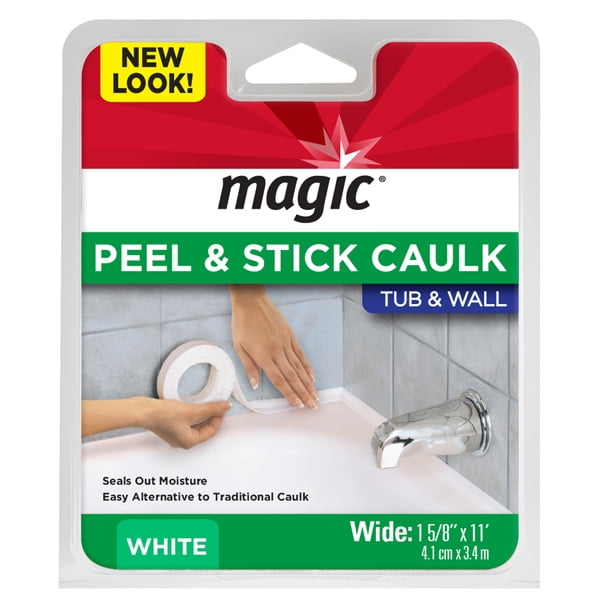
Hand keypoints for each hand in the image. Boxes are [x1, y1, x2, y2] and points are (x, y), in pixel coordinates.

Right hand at [82, 397, 231, 448]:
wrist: (143, 411)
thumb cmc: (163, 415)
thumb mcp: (191, 411)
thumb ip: (210, 409)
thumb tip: (225, 407)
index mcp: (189, 442)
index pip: (211, 431)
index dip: (219, 418)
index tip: (222, 407)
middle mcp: (183, 441)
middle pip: (204, 430)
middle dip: (211, 417)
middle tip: (217, 405)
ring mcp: (176, 435)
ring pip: (196, 426)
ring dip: (202, 416)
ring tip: (206, 405)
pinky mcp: (170, 427)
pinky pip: (187, 423)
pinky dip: (193, 416)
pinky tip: (194, 407)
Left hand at [229, 285, 317, 408]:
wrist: (252, 302)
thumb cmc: (243, 323)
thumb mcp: (239, 347)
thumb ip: (249, 367)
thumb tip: (255, 384)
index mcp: (263, 356)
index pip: (279, 380)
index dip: (289, 393)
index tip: (298, 404)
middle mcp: (277, 352)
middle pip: (293, 377)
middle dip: (303, 393)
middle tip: (313, 406)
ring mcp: (286, 343)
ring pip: (299, 367)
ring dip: (308, 384)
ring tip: (316, 396)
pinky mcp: (290, 336)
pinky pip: (301, 354)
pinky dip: (307, 367)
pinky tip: (312, 377)